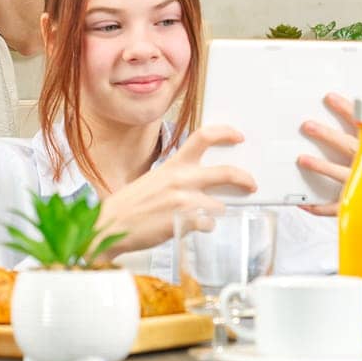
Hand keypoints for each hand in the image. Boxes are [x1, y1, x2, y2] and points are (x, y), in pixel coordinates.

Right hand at [96, 125, 257, 255]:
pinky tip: (188, 227)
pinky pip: (207, 225)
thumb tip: (202, 182)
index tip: (238, 135)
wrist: (110, 225)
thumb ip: (178, 177)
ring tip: (196, 218)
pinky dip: (202, 228)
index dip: (225, 133)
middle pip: (225, 171)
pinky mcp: (183, 222)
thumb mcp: (155, 180)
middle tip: (251, 184)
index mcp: (172, 165)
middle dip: (244, 178)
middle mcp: (180, 179)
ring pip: (218, 206)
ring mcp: (183, 201)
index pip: (202, 137)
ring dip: (212, 213)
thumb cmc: (130, 205)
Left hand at [296, 92, 361, 216]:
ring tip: (302, 159)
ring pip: (340, 174)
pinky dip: (318, 207)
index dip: (346, 109)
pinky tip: (304, 201)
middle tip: (308, 126)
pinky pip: (336, 207)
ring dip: (319, 166)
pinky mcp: (360, 204)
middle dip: (326, 134)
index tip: (330, 98)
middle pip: (347, 145)